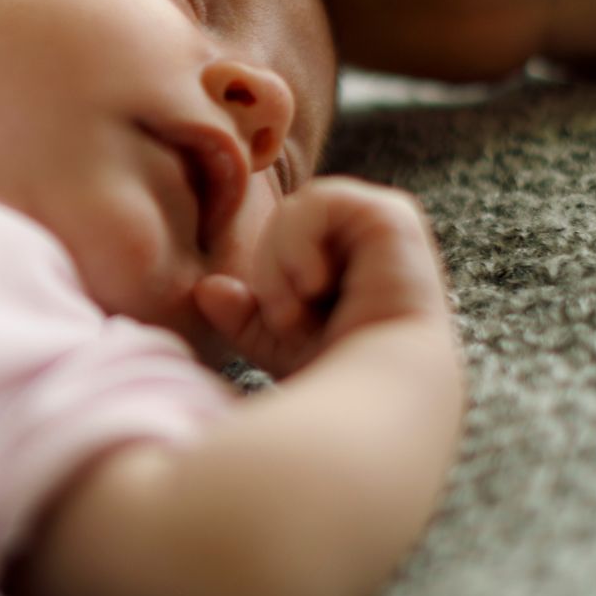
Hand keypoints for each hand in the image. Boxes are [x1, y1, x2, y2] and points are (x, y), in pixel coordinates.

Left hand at [190, 177, 452, 376]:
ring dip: (281, 261)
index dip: (270, 277)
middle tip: (286, 320)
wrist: (375, 395)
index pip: (282, 237)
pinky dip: (299, 243)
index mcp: (347, 260)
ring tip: (297, 308)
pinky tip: (314, 284)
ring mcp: (380, 224)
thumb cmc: (334, 375)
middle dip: (271, 272)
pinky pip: (318, 200)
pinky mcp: (390, 215)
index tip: (282, 324)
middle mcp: (367, 238)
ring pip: (295, 210)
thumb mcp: (276, 342)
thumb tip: (205, 289)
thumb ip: (243, 314)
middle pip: (283, 221)